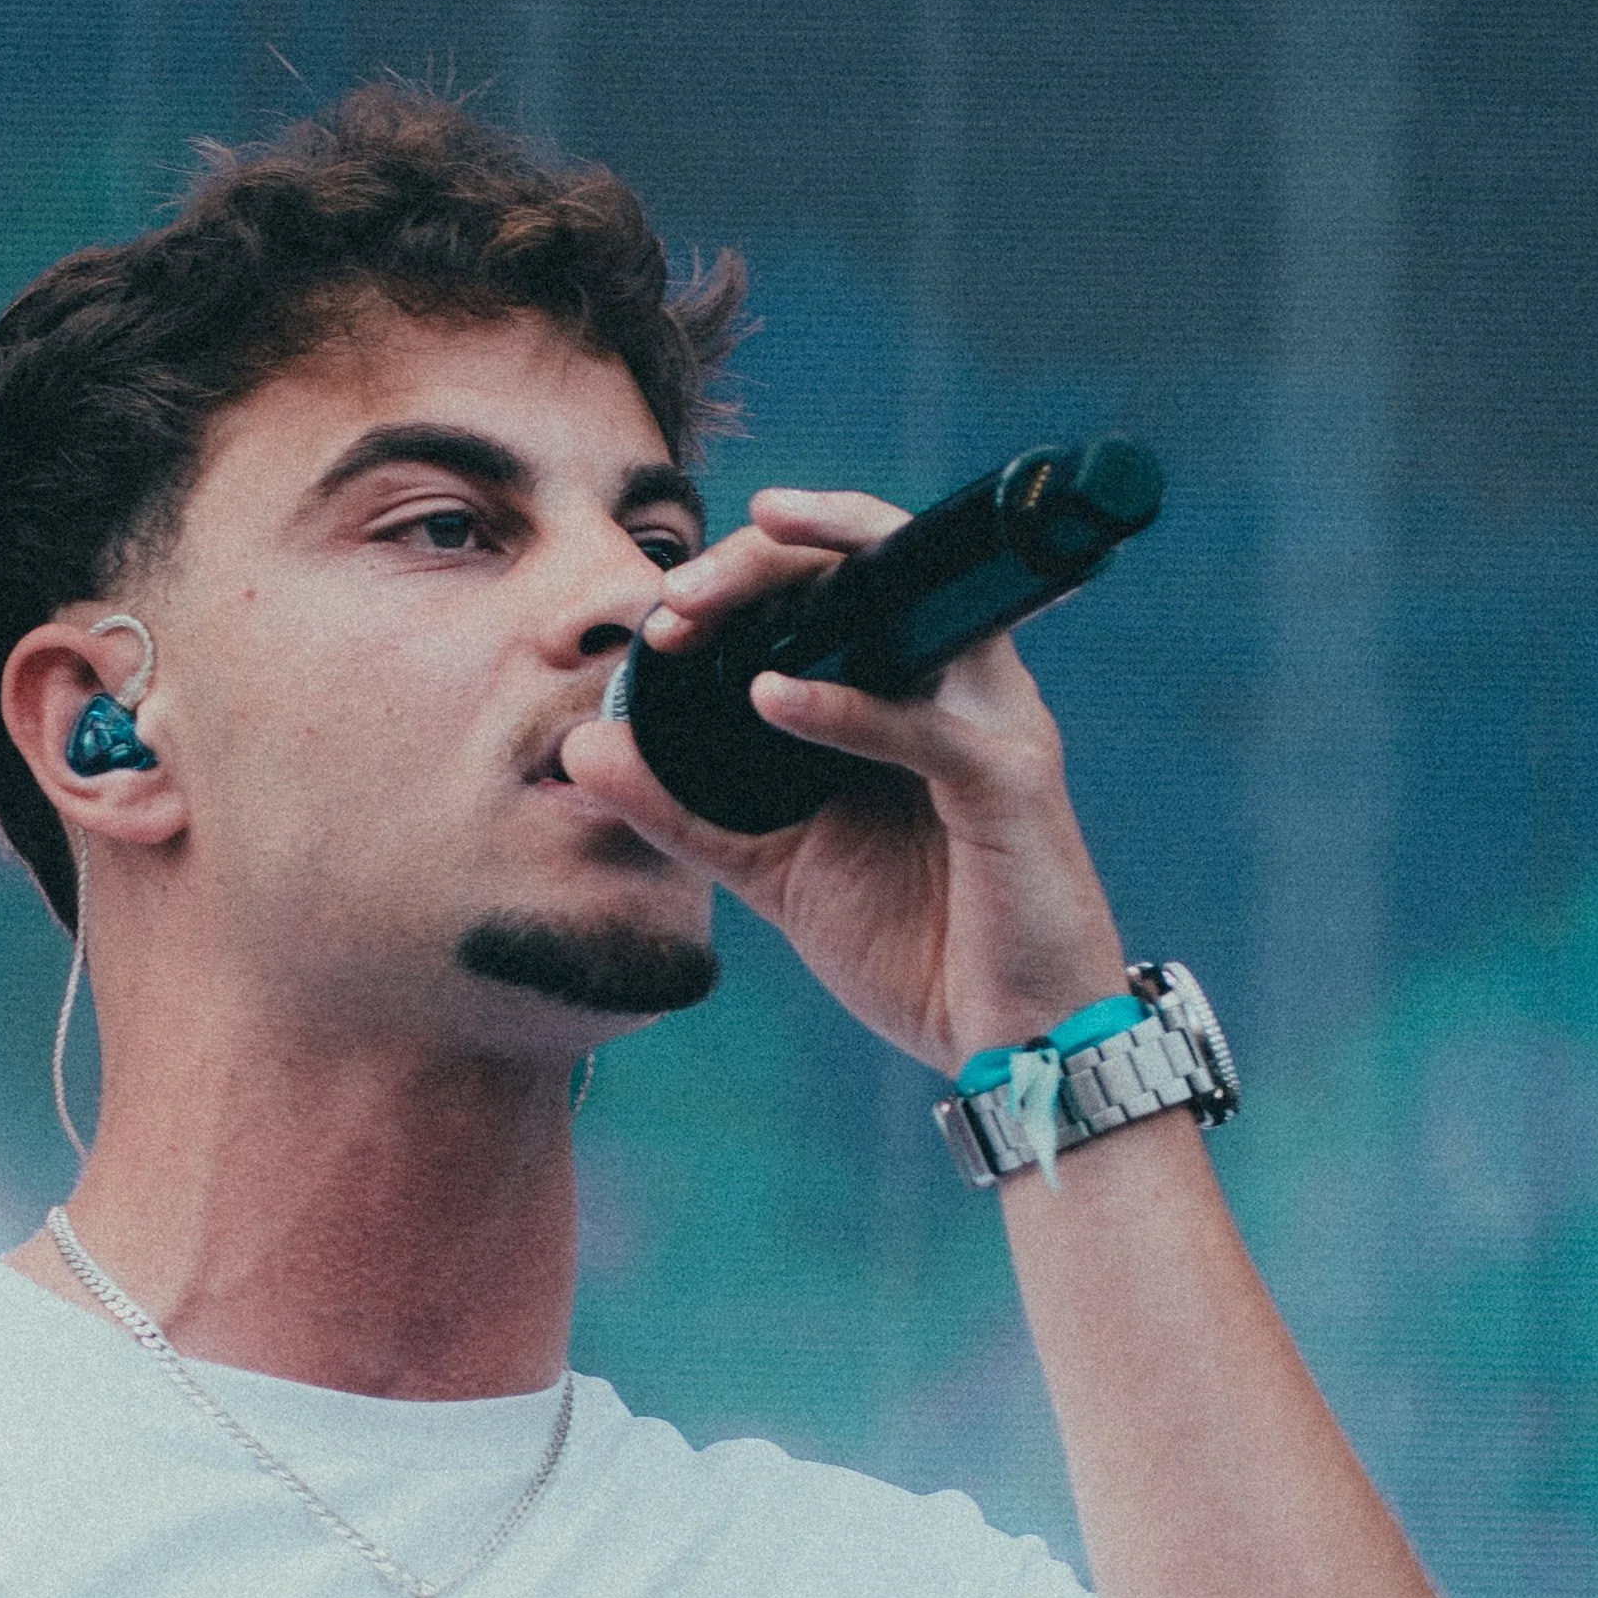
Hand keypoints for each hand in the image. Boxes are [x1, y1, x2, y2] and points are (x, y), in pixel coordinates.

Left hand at [557, 488, 1129, 1070]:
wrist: (1014, 1041)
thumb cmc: (920, 947)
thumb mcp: (776, 867)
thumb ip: (684, 809)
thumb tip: (583, 751)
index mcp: (911, 694)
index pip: (839, 580)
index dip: (747, 573)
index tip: (660, 616)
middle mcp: (959, 687)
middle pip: (870, 563)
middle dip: (761, 557)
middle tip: (674, 596)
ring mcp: (994, 724)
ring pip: (906, 602)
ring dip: (799, 585)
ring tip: (698, 608)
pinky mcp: (1012, 783)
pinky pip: (925, 727)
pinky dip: (843, 706)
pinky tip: (767, 698)